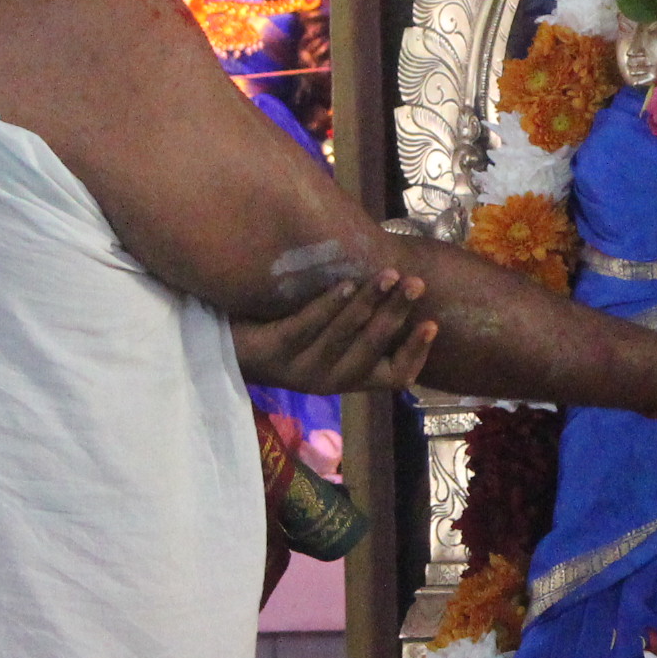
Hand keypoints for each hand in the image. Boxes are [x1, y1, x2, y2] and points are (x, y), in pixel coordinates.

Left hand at [232, 272, 437, 392]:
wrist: (225, 345)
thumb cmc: (286, 332)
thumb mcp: (328, 335)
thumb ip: (360, 323)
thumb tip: (400, 283)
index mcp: (348, 378)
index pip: (395, 377)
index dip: (416, 353)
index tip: (431, 323)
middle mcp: (328, 381)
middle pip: (373, 349)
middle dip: (397, 314)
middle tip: (414, 283)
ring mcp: (299, 370)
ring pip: (343, 337)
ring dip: (369, 303)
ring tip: (387, 275)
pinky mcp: (272, 354)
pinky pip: (306, 328)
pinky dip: (328, 305)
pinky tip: (344, 282)